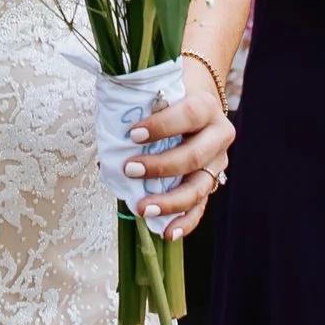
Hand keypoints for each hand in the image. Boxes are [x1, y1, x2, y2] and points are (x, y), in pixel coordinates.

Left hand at [126, 70, 234, 239]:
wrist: (195, 98)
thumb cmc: (166, 96)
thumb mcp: (157, 92)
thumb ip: (136, 107)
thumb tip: (106, 140)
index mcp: (205, 106)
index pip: (188, 115)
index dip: (162, 126)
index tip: (132, 134)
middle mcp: (218, 135)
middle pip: (194, 156)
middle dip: (161, 167)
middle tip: (130, 170)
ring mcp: (218, 162)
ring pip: (199, 186)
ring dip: (169, 201)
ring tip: (141, 209)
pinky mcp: (212, 182)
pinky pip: (200, 206)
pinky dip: (184, 221)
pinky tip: (167, 232)